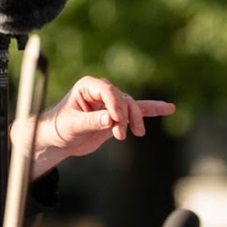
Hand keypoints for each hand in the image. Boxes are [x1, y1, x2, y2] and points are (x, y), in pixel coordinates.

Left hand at [20, 76, 173, 177]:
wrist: (58, 140)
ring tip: (135, 134)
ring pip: (131, 107)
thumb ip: (91, 121)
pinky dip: (151, 110)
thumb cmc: (59, 128)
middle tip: (120, 134)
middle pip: (123, 99)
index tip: (115, 121)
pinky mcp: (117, 116)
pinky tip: (169, 108)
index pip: (108, 91)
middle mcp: (101, 91)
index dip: (115, 105)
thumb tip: (110, 119)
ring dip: (134, 121)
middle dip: (125, 117)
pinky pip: (137, 111)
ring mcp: (111, 103)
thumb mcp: (72, 125)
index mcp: (88, 86)